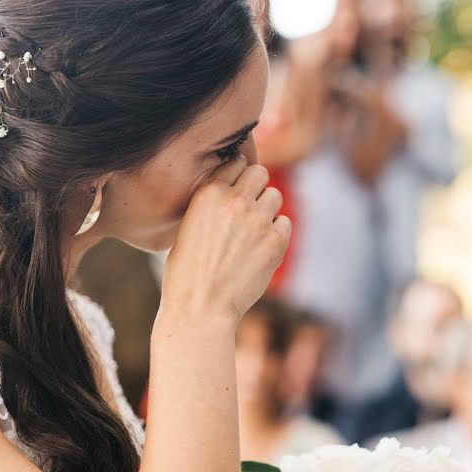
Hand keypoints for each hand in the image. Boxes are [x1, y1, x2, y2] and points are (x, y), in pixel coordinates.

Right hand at [161, 156, 291, 324]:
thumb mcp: (188, 225)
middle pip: (260, 172)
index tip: (235, 187)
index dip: (236, 175)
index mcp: (208, 193)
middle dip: (255, 187)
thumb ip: (211, 203)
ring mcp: (258, 220)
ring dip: (267, 209)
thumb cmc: (186, 271)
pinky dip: (276, 233)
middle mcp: (235, 201)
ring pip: (275, 195)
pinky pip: (285, 223)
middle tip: (247, 208)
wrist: (200, 308)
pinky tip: (259, 249)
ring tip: (252, 231)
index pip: (235, 162)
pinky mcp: (275, 242)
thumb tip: (233, 189)